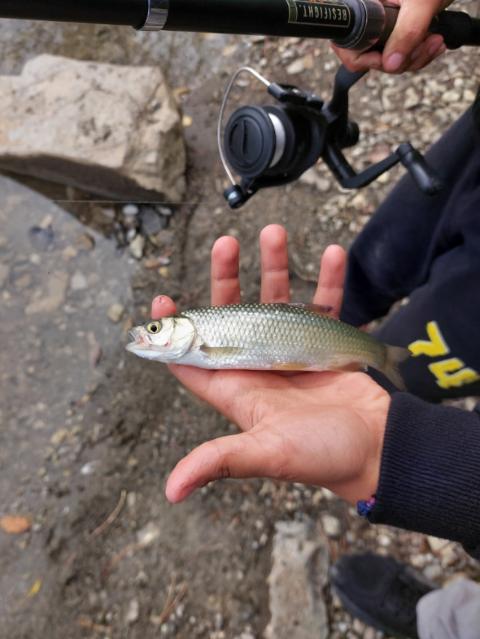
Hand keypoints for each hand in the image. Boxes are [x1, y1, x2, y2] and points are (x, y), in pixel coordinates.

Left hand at [151, 225, 390, 504]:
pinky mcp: (325, 343)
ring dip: (275, 265)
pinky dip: (328, 278)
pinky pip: (325, 303)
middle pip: (233, 313)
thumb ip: (221, 460)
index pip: (195, 356)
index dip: (176, 331)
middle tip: (225, 244)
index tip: (163, 299)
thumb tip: (171, 492)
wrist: (377, 449)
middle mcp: (259, 364)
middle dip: (225, 277)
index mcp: (238, 388)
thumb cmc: (320, 456)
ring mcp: (292, 349)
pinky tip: (331, 253)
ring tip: (273, 232)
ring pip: (277, 298)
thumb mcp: (267, 454)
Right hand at [332, 0, 451, 73]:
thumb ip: (407, 32)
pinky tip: (434, 42)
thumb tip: (391, 65)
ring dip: (415, 58)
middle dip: (401, 60)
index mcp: (365, 5)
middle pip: (369, 58)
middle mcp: (368, 17)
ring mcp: (381, 26)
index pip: (347, 44)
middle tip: (427, 44)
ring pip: (387, 60)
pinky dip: (418, 55)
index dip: (366, 59)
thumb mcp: (422, 4)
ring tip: (436, 42)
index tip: (392, 56)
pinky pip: (400, 56)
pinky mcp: (396, 32)